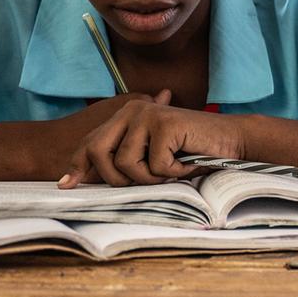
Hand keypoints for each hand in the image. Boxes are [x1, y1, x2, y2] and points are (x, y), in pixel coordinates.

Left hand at [59, 92, 246, 187]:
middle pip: (98, 152)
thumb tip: (77, 180)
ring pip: (127, 165)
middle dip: (115, 178)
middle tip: (144, 181)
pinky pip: (156, 166)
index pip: (90, 142)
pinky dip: (174, 173)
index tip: (67, 186)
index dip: (77, 166)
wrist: (231, 140)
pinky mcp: (165, 124)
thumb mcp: (150, 155)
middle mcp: (132, 110)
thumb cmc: (192, 152)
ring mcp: (148, 115)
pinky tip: (188, 162)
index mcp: (125, 115)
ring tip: (172, 170)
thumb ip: (121, 159)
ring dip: (151, 178)